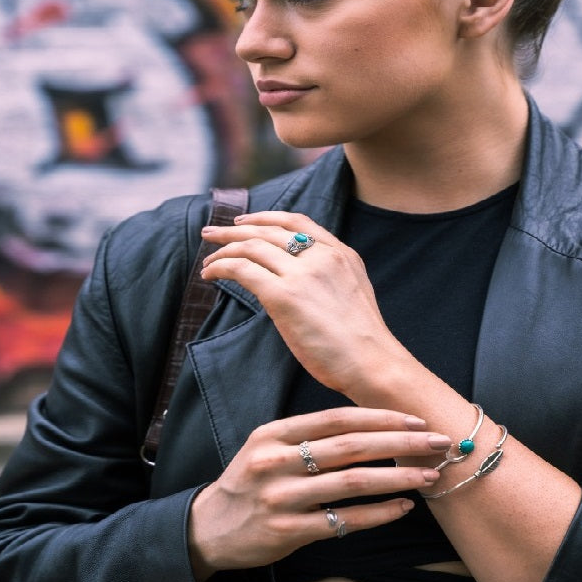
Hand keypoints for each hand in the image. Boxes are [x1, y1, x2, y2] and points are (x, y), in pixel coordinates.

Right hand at [187, 407, 449, 580]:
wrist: (209, 529)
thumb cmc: (250, 483)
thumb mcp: (266, 447)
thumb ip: (308, 435)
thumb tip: (371, 424)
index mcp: (273, 434)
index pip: (336, 419)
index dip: (380, 417)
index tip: (415, 419)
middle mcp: (274, 462)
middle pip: (350, 447)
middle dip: (400, 443)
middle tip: (437, 443)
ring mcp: (280, 498)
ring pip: (351, 483)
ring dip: (396, 478)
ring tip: (428, 476)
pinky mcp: (286, 532)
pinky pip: (342, 521)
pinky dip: (377, 514)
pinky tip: (402, 509)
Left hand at [200, 211, 406, 395]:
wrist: (373, 363)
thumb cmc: (362, 344)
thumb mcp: (352, 293)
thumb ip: (328, 278)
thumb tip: (297, 282)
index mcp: (340, 253)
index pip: (297, 222)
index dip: (264, 218)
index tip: (243, 222)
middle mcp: (322, 256)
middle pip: (268, 231)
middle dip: (234, 230)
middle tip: (210, 235)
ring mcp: (303, 274)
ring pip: (251, 246)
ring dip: (223, 250)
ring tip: (208, 259)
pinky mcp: (285, 295)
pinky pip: (242, 270)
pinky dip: (221, 267)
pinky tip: (210, 274)